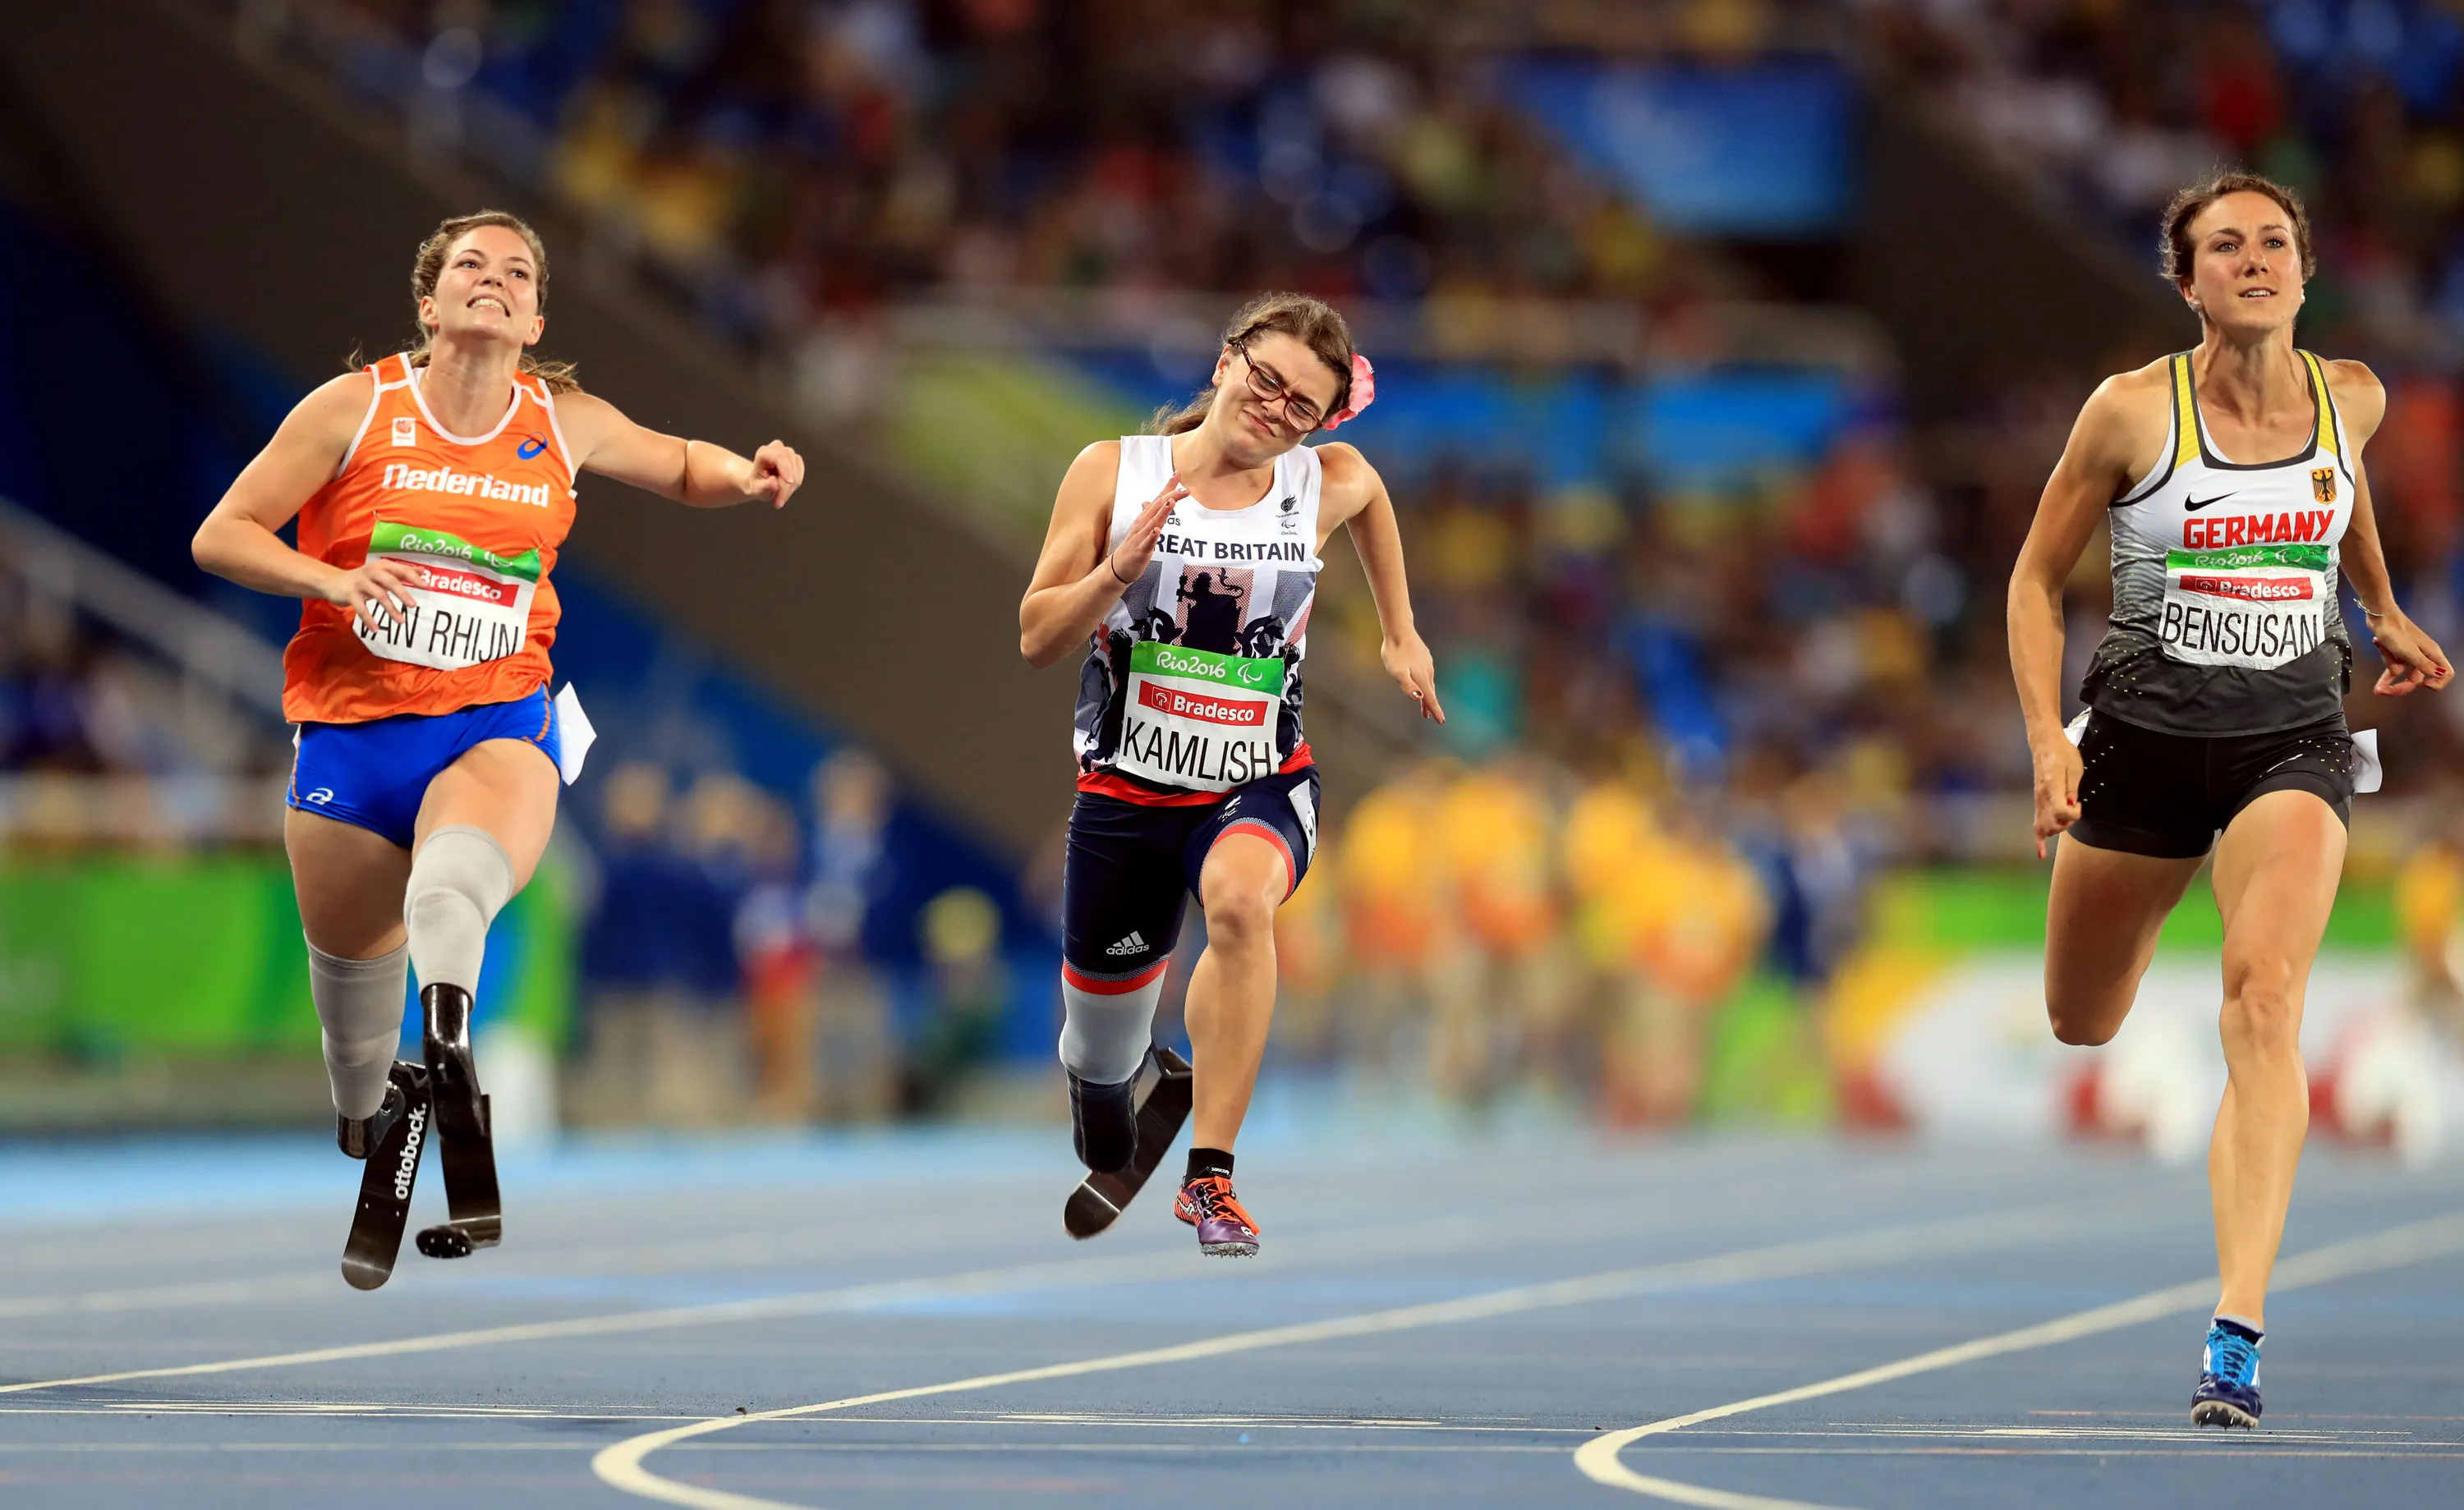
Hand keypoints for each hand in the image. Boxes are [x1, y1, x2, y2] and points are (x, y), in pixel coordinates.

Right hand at [327, 559, 419, 634]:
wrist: (332, 581)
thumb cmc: (363, 579)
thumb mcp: (381, 572)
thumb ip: (400, 572)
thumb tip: (423, 571)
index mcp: (382, 566)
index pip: (401, 570)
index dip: (414, 578)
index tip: (426, 586)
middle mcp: (372, 572)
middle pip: (391, 581)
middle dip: (403, 593)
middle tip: (414, 605)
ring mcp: (360, 583)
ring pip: (379, 595)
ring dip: (391, 609)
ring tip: (401, 621)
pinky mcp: (350, 594)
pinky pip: (362, 608)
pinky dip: (369, 619)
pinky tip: (376, 629)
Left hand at [744, 441, 804, 508]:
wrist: (759, 484)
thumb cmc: (756, 485)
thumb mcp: (755, 490)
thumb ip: (764, 487)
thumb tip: (775, 483)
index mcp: (764, 452)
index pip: (778, 456)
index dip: (785, 468)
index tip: (789, 482)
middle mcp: (777, 448)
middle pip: (789, 464)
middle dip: (786, 485)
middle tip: (779, 502)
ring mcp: (788, 453)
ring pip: (796, 470)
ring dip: (790, 487)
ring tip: (780, 497)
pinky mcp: (796, 460)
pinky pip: (800, 473)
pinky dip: (795, 485)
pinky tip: (786, 491)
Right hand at [1106, 473, 1184, 584]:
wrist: (1118, 567)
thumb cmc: (1132, 547)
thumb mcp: (1142, 528)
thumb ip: (1149, 515)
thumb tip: (1150, 502)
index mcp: (1145, 518)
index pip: (1158, 499)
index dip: (1168, 487)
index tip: (1178, 474)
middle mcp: (1143, 524)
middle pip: (1158, 507)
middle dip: (1170, 496)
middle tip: (1184, 488)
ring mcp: (1141, 537)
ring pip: (1153, 522)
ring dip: (1162, 512)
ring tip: (1171, 501)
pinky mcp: (1141, 550)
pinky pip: (1147, 542)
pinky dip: (1152, 536)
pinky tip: (1157, 530)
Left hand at [1380, 631, 1443, 722]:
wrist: (1399, 630)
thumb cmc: (1395, 652)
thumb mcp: (1397, 672)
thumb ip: (1408, 686)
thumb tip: (1419, 698)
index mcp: (1421, 678)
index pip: (1430, 698)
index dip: (1435, 710)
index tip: (1441, 722)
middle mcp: (1427, 671)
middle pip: (1430, 692)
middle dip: (1431, 705)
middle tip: (1431, 717)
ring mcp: (1427, 663)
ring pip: (1428, 683)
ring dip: (1427, 694)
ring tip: (1424, 702)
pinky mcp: (1424, 657)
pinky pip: (1427, 673)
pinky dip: (1425, 682)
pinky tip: (1422, 681)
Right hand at [2030, 737, 2082, 858]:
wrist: (2046, 745)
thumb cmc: (2063, 753)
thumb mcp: (2075, 768)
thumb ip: (2073, 790)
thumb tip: (2073, 806)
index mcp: (2052, 788)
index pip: (2061, 812)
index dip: (2074, 814)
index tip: (2079, 805)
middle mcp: (2042, 797)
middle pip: (2053, 824)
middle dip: (2067, 823)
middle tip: (2076, 809)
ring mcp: (2038, 801)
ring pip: (2044, 827)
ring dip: (2057, 829)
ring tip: (2067, 818)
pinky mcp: (2038, 802)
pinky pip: (2036, 824)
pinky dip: (2038, 840)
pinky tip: (2041, 853)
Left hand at [2367, 607, 2453, 696]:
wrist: (2379, 615)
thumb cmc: (2395, 631)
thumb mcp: (2409, 651)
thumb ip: (2424, 665)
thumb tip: (2441, 675)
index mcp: (2431, 654)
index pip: (2445, 673)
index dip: (2438, 682)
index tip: (2424, 685)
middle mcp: (2423, 655)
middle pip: (2417, 679)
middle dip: (2399, 686)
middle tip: (2381, 691)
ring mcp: (2409, 654)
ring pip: (2400, 671)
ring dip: (2388, 663)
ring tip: (2381, 646)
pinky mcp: (2397, 652)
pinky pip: (2391, 663)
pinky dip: (2385, 658)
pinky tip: (2378, 643)